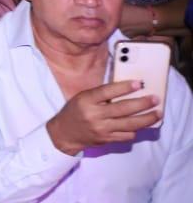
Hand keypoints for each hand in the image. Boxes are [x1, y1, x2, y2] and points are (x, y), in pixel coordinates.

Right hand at [47, 79, 161, 154]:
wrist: (65, 133)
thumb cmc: (75, 111)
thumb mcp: (83, 97)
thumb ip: (101, 94)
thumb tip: (125, 88)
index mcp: (86, 100)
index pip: (107, 92)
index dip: (124, 87)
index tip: (139, 83)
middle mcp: (94, 115)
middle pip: (123, 109)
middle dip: (143, 103)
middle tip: (155, 99)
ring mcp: (102, 129)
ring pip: (130, 124)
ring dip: (147, 118)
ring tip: (158, 113)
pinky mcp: (107, 140)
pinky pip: (127, 135)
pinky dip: (136, 129)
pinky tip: (142, 125)